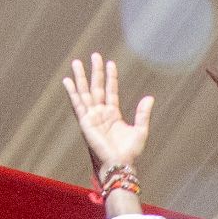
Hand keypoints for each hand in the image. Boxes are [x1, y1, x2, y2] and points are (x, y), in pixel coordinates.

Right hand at [61, 53, 152, 174]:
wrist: (120, 164)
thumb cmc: (130, 152)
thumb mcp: (140, 130)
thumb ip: (143, 113)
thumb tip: (149, 97)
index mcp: (113, 114)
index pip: (111, 90)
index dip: (111, 77)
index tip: (110, 62)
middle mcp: (100, 113)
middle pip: (96, 87)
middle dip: (95, 71)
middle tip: (95, 55)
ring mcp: (92, 116)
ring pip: (85, 92)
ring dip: (81, 77)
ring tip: (77, 62)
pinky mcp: (85, 122)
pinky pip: (77, 104)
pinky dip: (72, 92)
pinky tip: (68, 80)